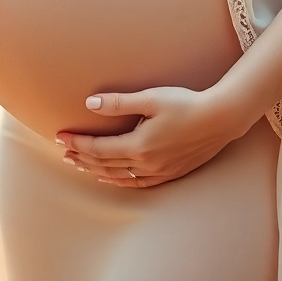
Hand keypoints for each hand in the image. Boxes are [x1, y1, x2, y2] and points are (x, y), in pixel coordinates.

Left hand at [54, 86, 252, 188]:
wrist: (221, 118)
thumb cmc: (187, 103)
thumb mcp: (151, 98)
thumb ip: (119, 102)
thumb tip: (90, 103)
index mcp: (139, 145)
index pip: (98, 148)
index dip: (77, 143)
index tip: (60, 137)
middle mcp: (146, 163)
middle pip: (105, 164)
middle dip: (82, 157)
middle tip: (63, 151)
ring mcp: (159, 171)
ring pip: (119, 175)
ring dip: (96, 170)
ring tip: (79, 164)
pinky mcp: (170, 173)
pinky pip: (138, 183)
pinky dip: (120, 181)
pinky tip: (110, 178)